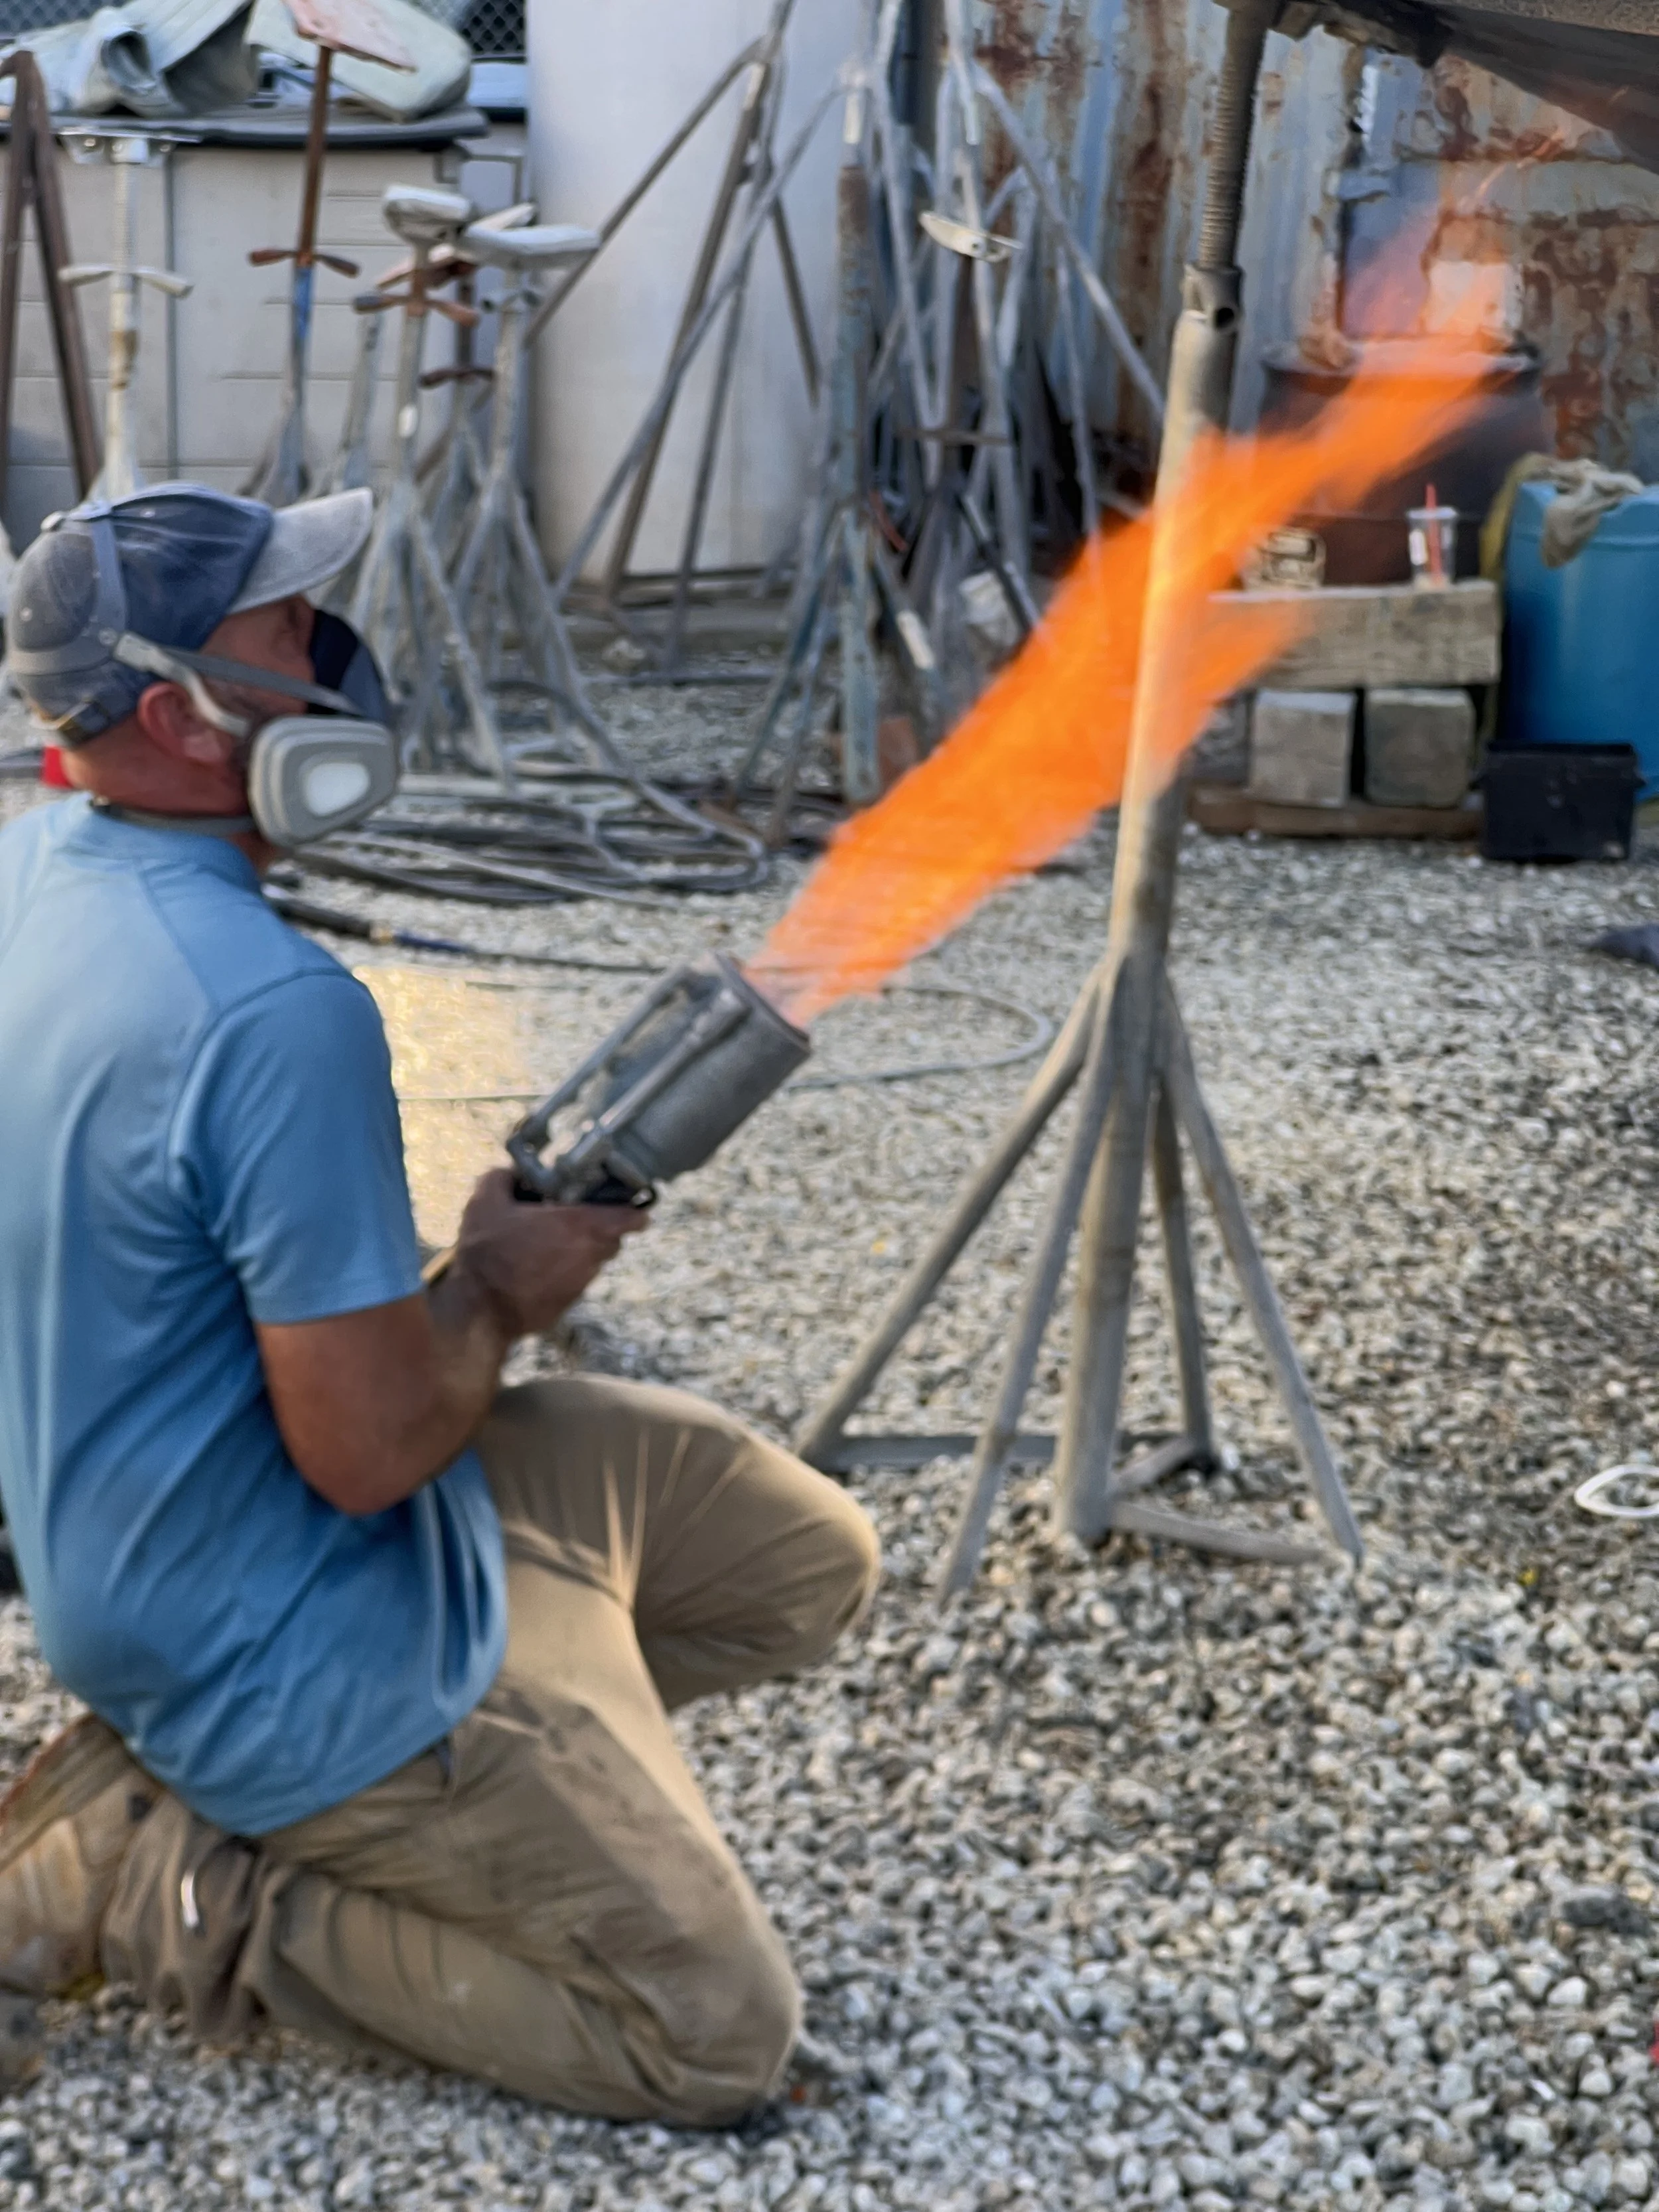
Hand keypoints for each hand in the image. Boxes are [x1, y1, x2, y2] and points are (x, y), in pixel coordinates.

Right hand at [452, 1168, 647, 1338]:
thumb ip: (501, 1178)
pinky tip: (535, 1270)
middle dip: (601, 1229)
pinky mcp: (568, 1305)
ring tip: (547, 1245)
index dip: (634, 1211)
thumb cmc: (488, 1252)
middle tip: (574, 1220)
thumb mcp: (484, 1203)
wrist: (480, 1311)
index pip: (631, 1218)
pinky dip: (563, 1274)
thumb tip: (511, 1173)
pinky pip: (574, 1283)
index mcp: (579, 1225)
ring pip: (593, 1262)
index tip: (628, 1206)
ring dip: (579, 1253)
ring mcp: (580, 1284)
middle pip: (613, 1240)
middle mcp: (589, 1255)